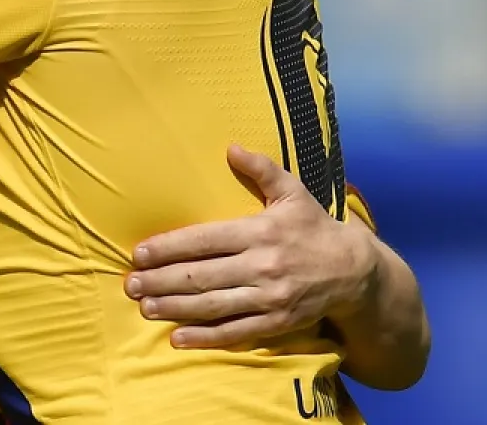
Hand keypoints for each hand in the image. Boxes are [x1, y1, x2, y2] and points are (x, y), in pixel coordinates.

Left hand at [125, 144, 377, 348]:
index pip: (204, 240)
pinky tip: (178, 338)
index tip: (139, 254)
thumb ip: (262, 169)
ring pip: (213, 305)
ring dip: (175, 309)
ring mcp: (270, 298)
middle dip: (162, 281)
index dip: (169, 248)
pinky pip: (237, 332)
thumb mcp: (292, 193)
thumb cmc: (313, 227)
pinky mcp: (278, 323)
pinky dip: (206, 337)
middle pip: (202, 276)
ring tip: (145, 308)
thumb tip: (230, 147)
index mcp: (259, 231)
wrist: (356, 272)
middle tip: (130, 285)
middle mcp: (262, 265)